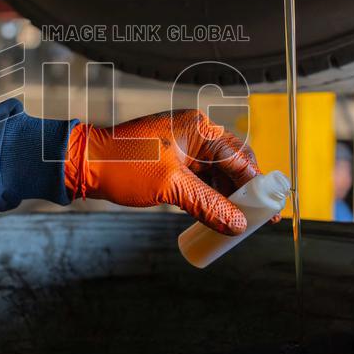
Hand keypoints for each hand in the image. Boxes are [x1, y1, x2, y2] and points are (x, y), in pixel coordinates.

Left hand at [65, 110, 279, 234]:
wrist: (84, 164)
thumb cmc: (123, 166)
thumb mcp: (171, 188)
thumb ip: (207, 205)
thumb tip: (237, 224)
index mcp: (199, 128)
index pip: (241, 157)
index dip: (257, 187)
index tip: (269, 212)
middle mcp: (195, 133)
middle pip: (233, 165)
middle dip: (245, 194)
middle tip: (256, 222)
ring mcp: (184, 146)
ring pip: (217, 174)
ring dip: (227, 198)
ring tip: (237, 224)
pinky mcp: (173, 161)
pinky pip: (201, 179)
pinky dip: (210, 197)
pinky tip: (217, 216)